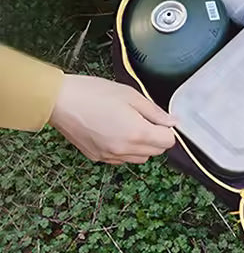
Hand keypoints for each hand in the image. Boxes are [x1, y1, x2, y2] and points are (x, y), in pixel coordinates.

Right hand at [49, 75, 177, 164]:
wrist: (61, 101)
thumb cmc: (96, 93)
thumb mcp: (132, 96)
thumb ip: (155, 112)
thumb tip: (173, 122)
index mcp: (137, 134)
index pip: (168, 142)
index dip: (168, 130)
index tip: (160, 119)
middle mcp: (124, 150)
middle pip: (155, 152)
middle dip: (157, 137)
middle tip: (145, 119)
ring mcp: (109, 156)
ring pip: (139, 158)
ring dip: (142, 146)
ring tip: (130, 125)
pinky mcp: (96, 157)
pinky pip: (120, 159)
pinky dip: (125, 150)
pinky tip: (116, 132)